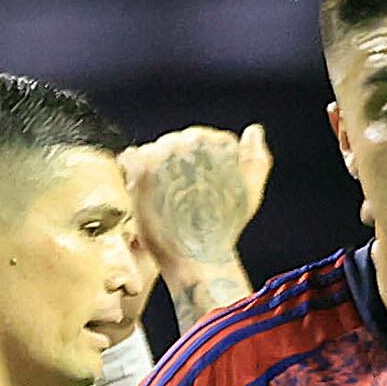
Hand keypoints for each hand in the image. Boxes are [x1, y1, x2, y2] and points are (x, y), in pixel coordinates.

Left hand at [121, 124, 269, 295]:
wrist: (197, 254)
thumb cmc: (224, 229)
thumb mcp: (251, 192)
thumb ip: (256, 159)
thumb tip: (254, 131)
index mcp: (216, 141)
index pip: (198, 139)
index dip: (194, 165)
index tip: (194, 187)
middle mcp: (190, 141)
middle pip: (173, 143)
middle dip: (173, 166)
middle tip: (177, 196)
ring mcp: (163, 154)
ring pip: (152, 150)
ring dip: (153, 170)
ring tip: (162, 199)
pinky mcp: (141, 169)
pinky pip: (130, 159)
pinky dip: (133, 173)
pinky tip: (144, 193)